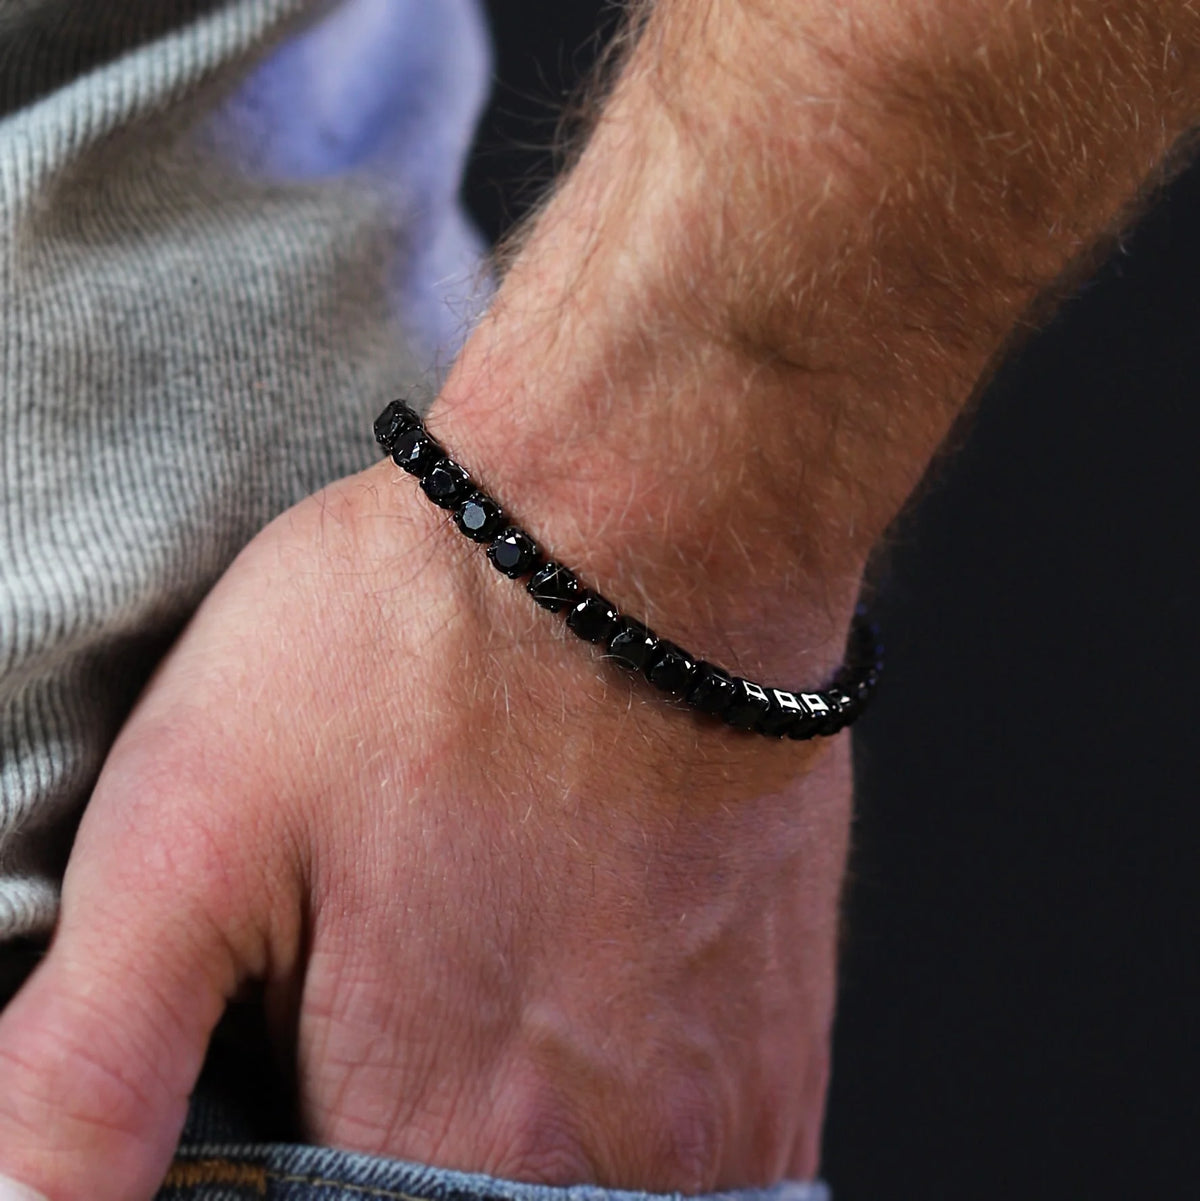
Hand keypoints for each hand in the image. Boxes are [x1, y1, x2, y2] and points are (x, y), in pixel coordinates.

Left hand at [0, 457, 853, 1200]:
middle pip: (463, 1200)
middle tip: (399, 995)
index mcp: (431, 1136)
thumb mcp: (189, 826)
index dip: (298, 1144)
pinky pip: (695, 1160)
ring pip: (582, 1191)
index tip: (306, 1054)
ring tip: (490, 982)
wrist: (645, 531)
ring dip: (517, 1131)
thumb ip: (86, 1066)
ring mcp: (719, 1116)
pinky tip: (584, 992)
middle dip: (406, 1133)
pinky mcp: (781, 1042)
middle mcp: (602, 1165)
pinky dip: (617, 1116)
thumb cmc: (423, 650)